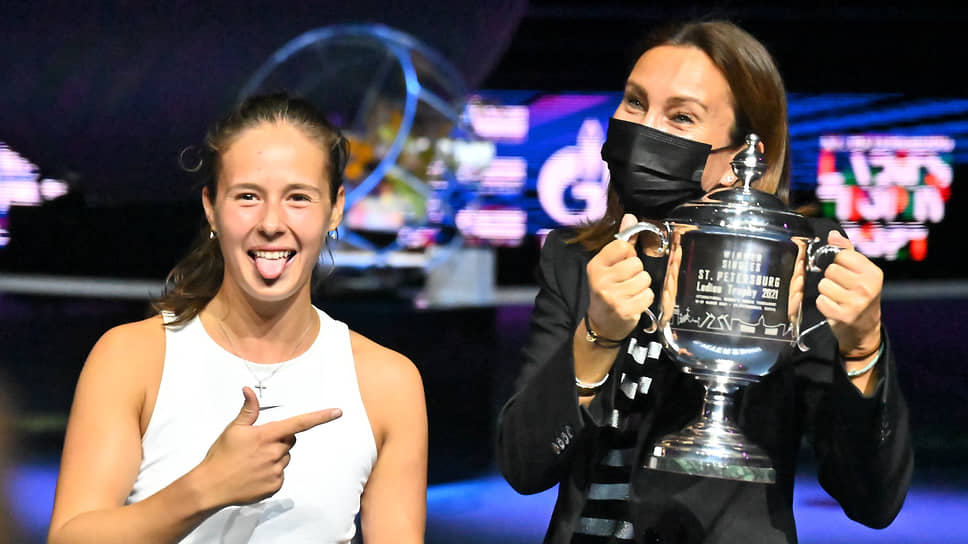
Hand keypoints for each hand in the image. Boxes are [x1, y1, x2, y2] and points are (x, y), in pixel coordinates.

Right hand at [197, 387, 341, 507]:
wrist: (210, 486)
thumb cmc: (221, 455)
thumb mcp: (234, 429)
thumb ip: (248, 410)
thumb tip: (248, 389)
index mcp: (267, 435)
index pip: (299, 423)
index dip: (320, 417)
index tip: (337, 412)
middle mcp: (275, 453)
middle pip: (289, 441)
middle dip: (279, 440)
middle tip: (257, 445)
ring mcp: (276, 471)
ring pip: (285, 458)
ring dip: (274, 457)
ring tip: (252, 462)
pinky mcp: (275, 486)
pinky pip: (280, 475)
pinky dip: (271, 473)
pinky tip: (254, 474)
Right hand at [585, 214, 653, 340]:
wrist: (602, 324)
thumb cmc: (608, 290)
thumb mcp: (609, 266)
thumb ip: (621, 241)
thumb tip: (631, 217)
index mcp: (596, 265)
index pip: (622, 245)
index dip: (628, 254)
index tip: (622, 264)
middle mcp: (600, 280)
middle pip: (636, 263)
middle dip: (636, 272)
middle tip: (626, 282)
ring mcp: (612, 296)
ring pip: (644, 279)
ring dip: (642, 286)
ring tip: (630, 293)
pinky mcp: (624, 310)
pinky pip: (648, 295)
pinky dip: (645, 299)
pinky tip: (634, 302)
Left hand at [816, 231, 882, 355]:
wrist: (864, 328)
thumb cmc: (860, 295)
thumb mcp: (860, 271)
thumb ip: (846, 251)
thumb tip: (833, 235)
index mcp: (873, 273)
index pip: (841, 255)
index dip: (837, 261)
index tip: (843, 270)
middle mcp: (867, 287)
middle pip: (830, 270)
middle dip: (830, 277)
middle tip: (840, 286)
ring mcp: (856, 303)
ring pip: (823, 285)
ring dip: (825, 291)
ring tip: (836, 296)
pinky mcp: (844, 316)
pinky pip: (821, 301)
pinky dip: (823, 303)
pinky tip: (833, 306)